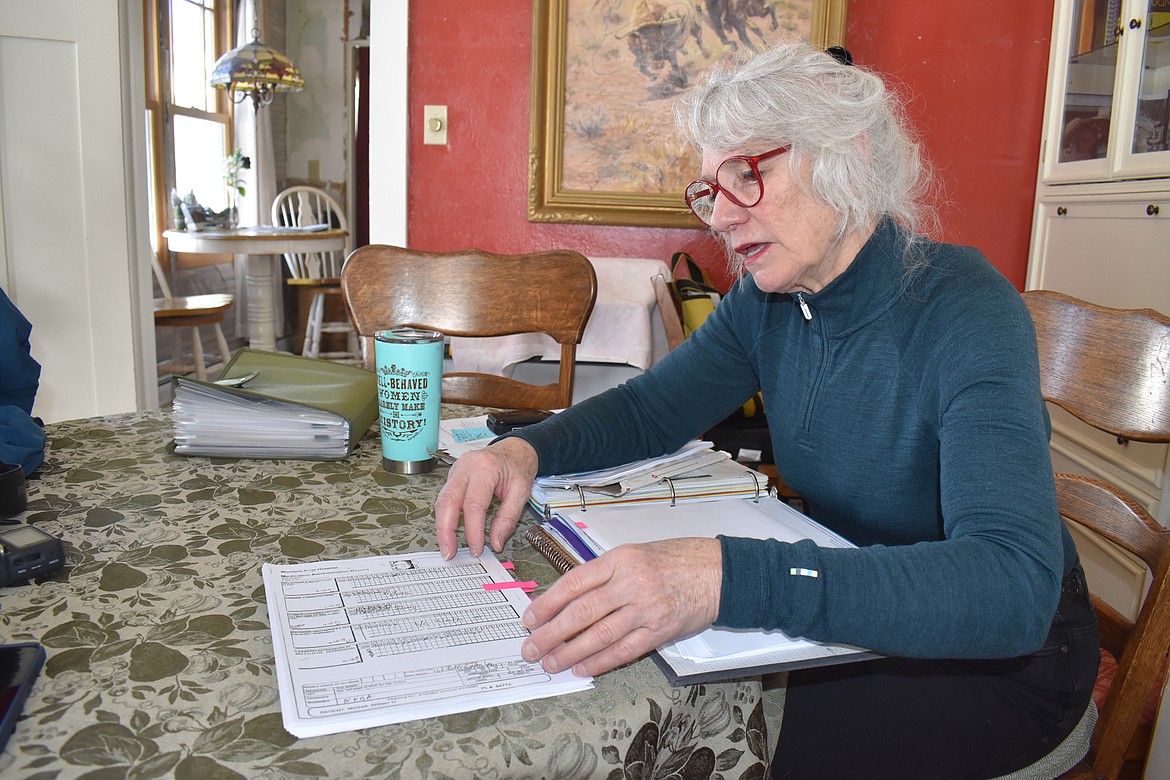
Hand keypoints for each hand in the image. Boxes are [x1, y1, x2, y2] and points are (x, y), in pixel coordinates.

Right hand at [434, 437, 537, 558]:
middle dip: (445, 530)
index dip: (473, 530)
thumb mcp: (522, 491)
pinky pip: (445, 498)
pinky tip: (450, 532)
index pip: (473, 504)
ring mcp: (456, 470)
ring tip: (448, 547)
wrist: (514, 449)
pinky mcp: (453, 476)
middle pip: (447, 501)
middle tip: (449, 553)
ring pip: (441, 500)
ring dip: (442, 526)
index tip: (476, 549)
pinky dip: (446, 517)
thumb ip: (508, 518)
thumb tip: (495, 543)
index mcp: (484, 468)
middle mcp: (465, 466)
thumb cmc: (518, 466)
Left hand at [521, 538, 721, 676]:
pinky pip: (623, 650)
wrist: (718, 571)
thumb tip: (567, 598)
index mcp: (620, 559)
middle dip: (550, 633)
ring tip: (550, 663)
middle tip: (531, 647)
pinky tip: (582, 668)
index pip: (574, 583)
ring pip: (599, 635)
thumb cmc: (675, 560)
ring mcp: (646, 608)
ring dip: (570, 652)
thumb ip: (604, 573)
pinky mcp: (659, 630)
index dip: (547, 603)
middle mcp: (631, 583)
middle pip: (581, 612)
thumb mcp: (634, 553)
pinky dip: (600, 662)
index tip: (530, 618)